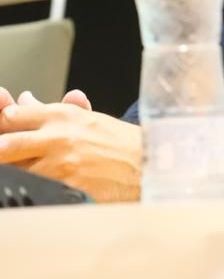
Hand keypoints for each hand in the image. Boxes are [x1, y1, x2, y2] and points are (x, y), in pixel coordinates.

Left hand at [0, 92, 141, 202]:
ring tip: (15, 170)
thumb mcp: (84, 118)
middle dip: (0, 147)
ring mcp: (61, 163)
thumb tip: (24, 100)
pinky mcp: (66, 187)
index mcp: (62, 115)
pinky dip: (27, 187)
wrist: (146, 163)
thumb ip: (50, 109)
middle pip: (7, 142)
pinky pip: (34, 187)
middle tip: (2, 150)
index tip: (2, 127)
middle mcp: (58, 136)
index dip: (2, 122)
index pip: (14, 115)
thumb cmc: (118, 142)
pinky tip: (30, 185)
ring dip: (13, 170)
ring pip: (16, 169)